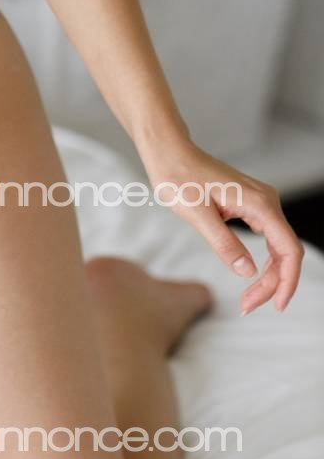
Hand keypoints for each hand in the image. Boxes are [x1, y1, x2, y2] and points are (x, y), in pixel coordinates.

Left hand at [140, 138, 304, 315]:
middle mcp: (266, 201)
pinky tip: (251, 277)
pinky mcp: (250, 205)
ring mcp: (260, 202)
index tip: (276, 305)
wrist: (168, 153)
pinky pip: (267, 239)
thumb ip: (224, 243)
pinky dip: (262, 261)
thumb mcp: (197, 214)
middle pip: (286, 252)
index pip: (289, 249)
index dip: (287, 281)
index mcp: (259, 203)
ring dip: (268, 276)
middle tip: (248, 306)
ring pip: (278, 247)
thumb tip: (248, 272)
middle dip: (273, 283)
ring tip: (249, 299)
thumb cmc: (178, 177)